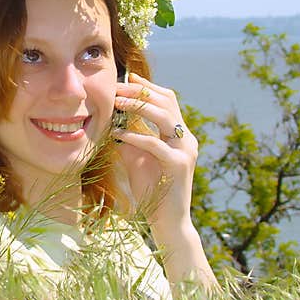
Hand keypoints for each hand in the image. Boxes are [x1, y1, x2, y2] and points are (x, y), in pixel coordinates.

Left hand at [112, 72, 197, 232]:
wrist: (167, 221)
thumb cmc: (150, 189)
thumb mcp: (137, 157)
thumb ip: (130, 137)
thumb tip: (112, 117)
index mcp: (180, 134)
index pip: (167, 100)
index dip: (148, 86)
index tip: (126, 78)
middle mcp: (187, 139)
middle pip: (167, 102)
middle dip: (140, 91)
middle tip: (116, 87)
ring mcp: (186, 151)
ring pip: (166, 117)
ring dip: (138, 106)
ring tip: (116, 102)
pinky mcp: (179, 165)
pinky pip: (156, 144)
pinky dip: (135, 136)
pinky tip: (118, 134)